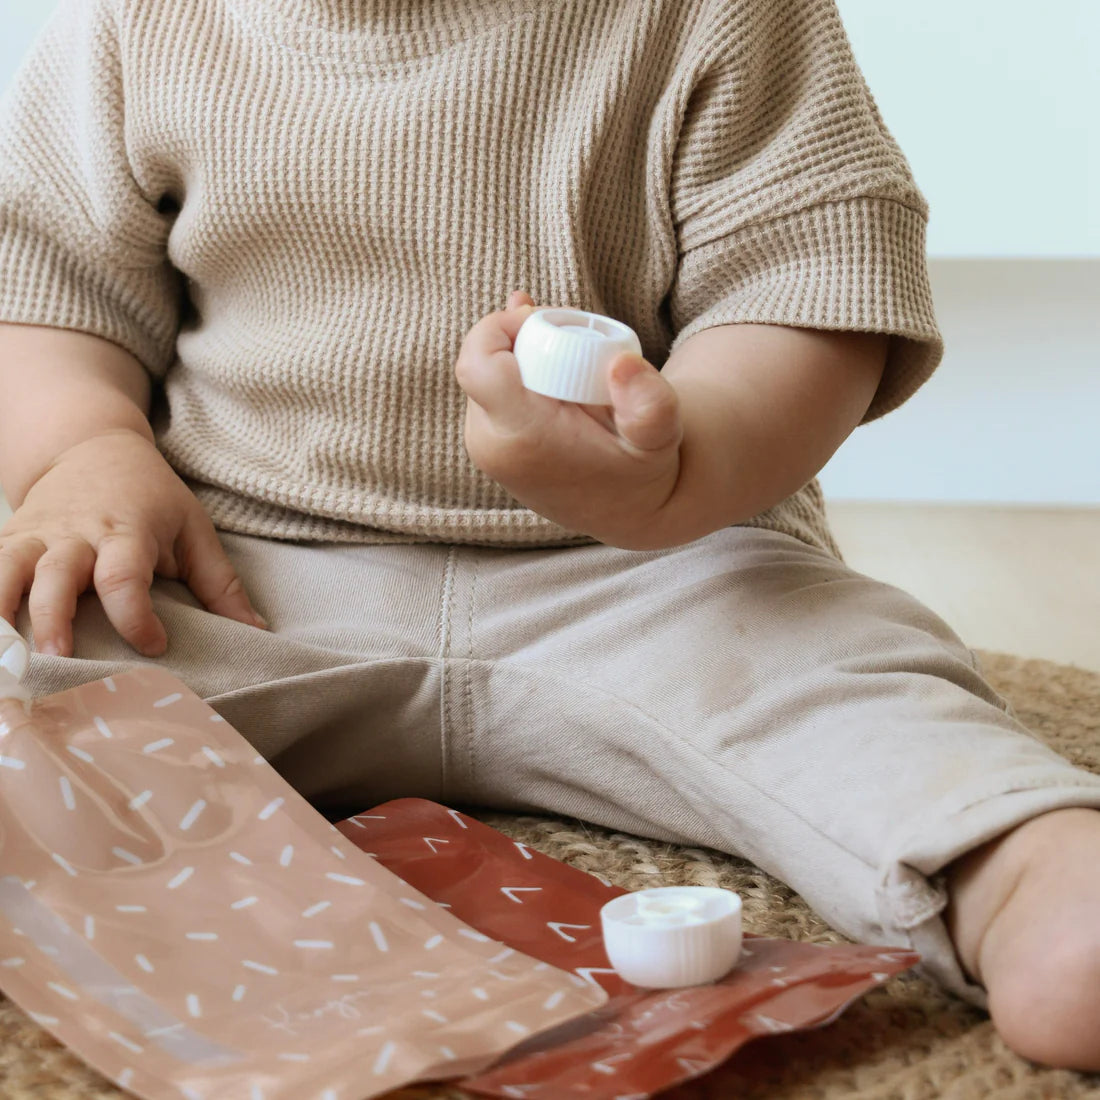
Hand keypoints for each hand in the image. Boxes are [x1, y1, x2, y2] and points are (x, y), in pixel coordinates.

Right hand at [0, 429, 265, 656]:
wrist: (91, 448)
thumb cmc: (153, 499)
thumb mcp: (194, 531)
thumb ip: (221, 584)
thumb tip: (258, 631)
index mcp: (127, 532)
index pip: (125, 575)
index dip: (136, 613)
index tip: (155, 646)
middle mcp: (76, 535)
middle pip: (58, 575)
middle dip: (54, 616)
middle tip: (56, 656)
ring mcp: (36, 537)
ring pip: (8, 571)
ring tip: (1, 652)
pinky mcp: (9, 541)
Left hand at [456, 291, 683, 547]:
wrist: (625, 512)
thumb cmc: (641, 472)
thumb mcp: (661, 439)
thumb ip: (649, 402)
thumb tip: (621, 364)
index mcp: (524, 437)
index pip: (478, 362)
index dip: (502, 326)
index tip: (549, 322)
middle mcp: (492, 444)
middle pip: (482, 360)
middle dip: (519, 335)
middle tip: (569, 333)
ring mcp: (484, 446)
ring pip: (484, 371)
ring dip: (520, 352)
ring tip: (566, 353)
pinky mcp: (486, 443)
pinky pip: (487, 389)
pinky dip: (515, 369)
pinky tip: (543, 358)